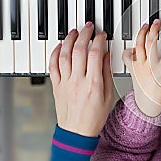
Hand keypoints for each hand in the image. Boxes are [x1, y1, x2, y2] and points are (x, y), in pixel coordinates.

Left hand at [49, 22, 113, 136]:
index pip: (95, 54)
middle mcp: (77, 81)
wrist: (77, 133)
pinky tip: (59, 46)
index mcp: (93, 84)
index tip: (102, 35)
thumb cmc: (94, 117)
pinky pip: (52, 66)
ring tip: (74, 32)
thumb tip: (106, 55)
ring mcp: (65, 83)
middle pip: (78, 51)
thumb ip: (106, 73)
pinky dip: (55, 53)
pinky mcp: (56, 86)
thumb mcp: (108, 95)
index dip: (99, 41)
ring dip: (68, 40)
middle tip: (88, 27)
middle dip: (84, 35)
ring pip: (64, 55)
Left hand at [122, 19, 160, 116]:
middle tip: (157, 23)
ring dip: (142, 33)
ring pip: (139, 45)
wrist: (147, 105)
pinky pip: (127, 56)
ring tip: (146, 26)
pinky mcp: (132, 69)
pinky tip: (133, 45)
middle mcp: (150, 66)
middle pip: (151, 42)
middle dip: (155, 29)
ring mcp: (140, 67)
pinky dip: (128, 49)